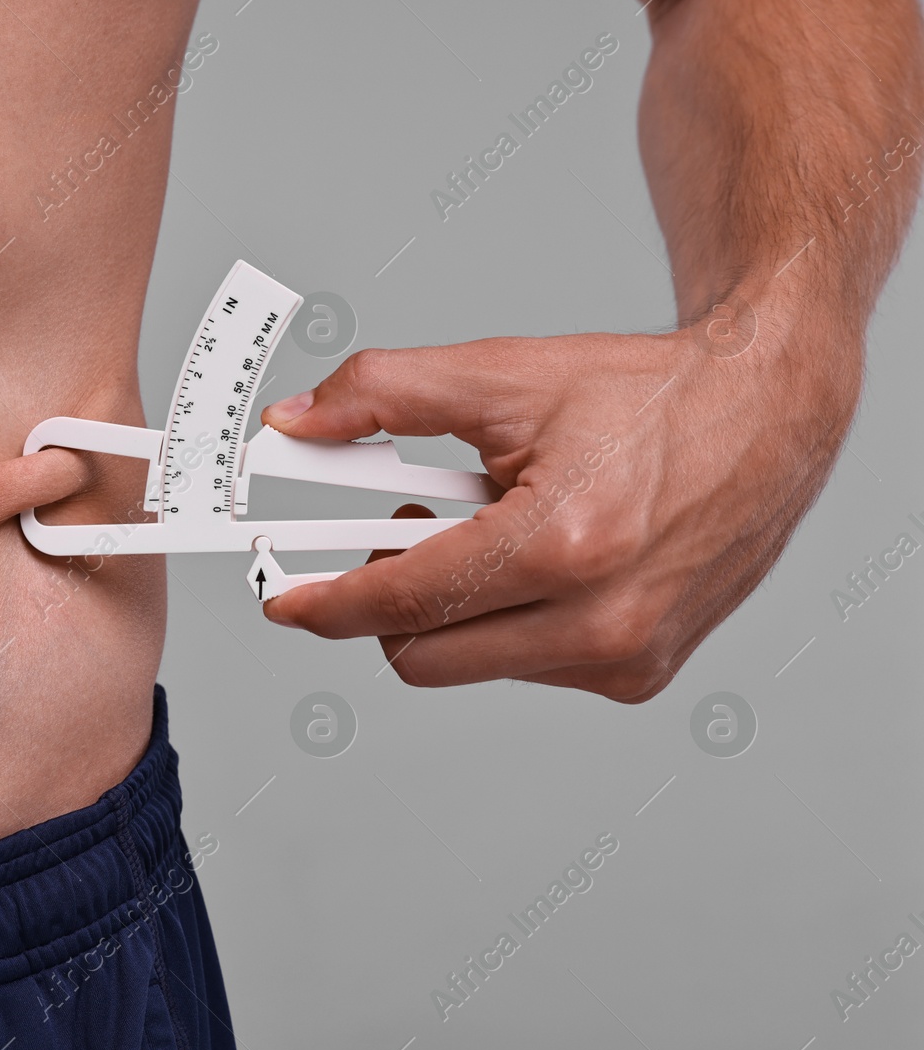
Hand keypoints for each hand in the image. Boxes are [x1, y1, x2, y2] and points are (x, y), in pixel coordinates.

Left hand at [257, 318, 856, 701]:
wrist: (768, 416)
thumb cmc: (646, 396)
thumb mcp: (502, 374)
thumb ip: (382, 394)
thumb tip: (296, 422)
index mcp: (565, 543)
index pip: (405, 598)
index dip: (326, 601)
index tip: (282, 601)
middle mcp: (602, 621)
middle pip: (422, 653)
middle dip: (385, 599)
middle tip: (397, 531)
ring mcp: (626, 659)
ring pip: (469, 663)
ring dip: (451, 607)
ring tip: (486, 529)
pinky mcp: (639, 676)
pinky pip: (522, 667)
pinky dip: (503, 621)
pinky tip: (532, 561)